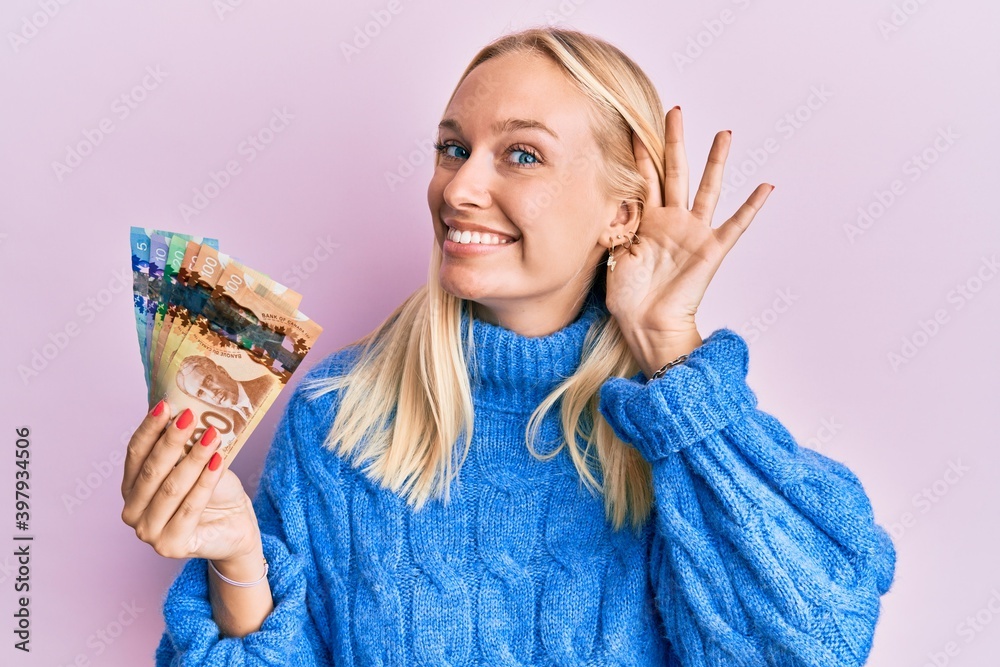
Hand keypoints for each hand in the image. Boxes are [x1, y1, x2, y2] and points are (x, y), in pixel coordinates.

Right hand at [121, 401, 262, 568]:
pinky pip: (190, 507)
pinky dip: (206, 481)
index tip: (166, 405)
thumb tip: (183, 409)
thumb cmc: (212, 492)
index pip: (135, 453)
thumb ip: (183, 445)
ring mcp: (148, 533)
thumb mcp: (194, 463)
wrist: (235, 526)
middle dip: (172, 440)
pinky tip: (218, 461)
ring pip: (172, 487)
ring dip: (194, 458)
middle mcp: (132, 512)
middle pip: (152, 470)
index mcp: (131, 489)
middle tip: (190, 415)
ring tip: (213, 434)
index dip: (149, 428)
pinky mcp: (170, 545)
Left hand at [604, 106, 773, 375]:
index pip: (643, 177)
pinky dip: (752, 207)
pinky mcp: (710, 250)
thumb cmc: (628, 297)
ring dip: (715, 161)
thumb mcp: (612, 254)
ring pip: (707, 188)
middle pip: (674, 171)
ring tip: (724, 133)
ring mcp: (693, 233)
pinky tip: (767, 186)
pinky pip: (736, 226)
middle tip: (675, 110)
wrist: (646, 325)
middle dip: (674, 140)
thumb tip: (606, 200)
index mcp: (647, 221)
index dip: (638, 152)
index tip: (631, 123)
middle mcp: (672, 221)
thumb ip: (615, 225)